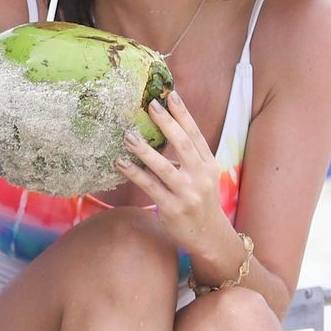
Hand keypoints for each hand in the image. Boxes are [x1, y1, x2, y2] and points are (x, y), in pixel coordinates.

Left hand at [114, 92, 238, 259]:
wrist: (209, 235)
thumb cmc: (199, 200)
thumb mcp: (202, 176)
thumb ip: (187, 157)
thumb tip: (164, 130)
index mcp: (208, 164)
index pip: (195, 134)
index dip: (184, 114)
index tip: (171, 95)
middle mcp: (201, 176)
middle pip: (183, 144)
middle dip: (167, 123)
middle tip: (150, 106)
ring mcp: (187, 193)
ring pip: (164, 167)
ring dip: (144, 150)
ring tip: (127, 135)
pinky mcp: (172, 208)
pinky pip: (150, 187)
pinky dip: (135, 174)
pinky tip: (121, 163)